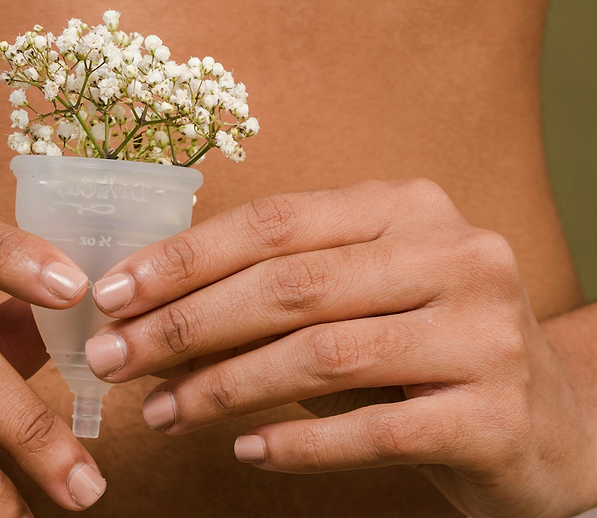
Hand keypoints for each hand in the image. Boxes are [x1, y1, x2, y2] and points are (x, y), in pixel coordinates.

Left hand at [84, 179, 596, 517]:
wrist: (548, 425)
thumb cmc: (422, 351)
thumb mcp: (357, 301)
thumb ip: (276, 294)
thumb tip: (150, 311)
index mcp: (406, 208)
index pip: (273, 223)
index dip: (183, 258)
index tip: (111, 293)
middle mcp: (452, 254)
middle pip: (288, 286)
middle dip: (184, 325)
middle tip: (113, 359)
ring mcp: (481, 332)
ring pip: (321, 356)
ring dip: (223, 389)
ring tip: (161, 413)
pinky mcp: (494, 413)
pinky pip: (372, 431)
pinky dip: (297, 444)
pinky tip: (245, 451)